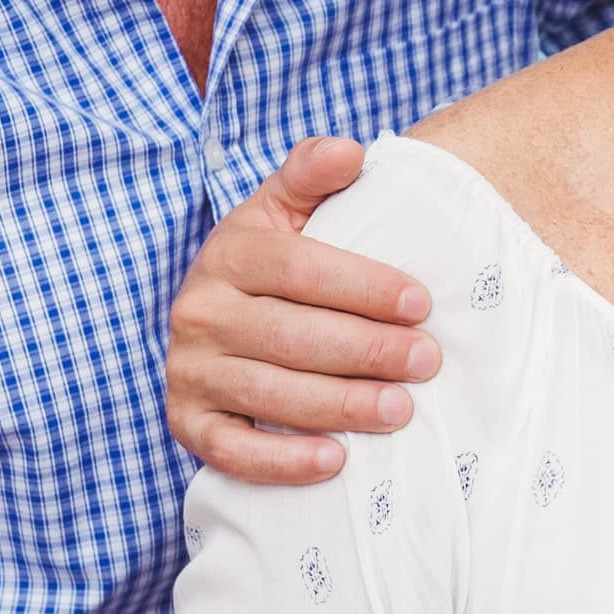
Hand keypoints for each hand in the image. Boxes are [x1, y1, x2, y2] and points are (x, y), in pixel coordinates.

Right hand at [166, 137, 428, 483]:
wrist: (212, 314)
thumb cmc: (270, 261)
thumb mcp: (283, 208)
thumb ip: (311, 173)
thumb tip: (349, 150)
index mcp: (229, 254)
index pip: (300, 270)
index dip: (364, 287)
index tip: (420, 302)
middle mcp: (200, 313)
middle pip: (291, 336)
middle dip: (368, 350)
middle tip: (427, 361)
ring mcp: (190, 371)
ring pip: (270, 394)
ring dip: (341, 406)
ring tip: (400, 409)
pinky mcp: (187, 423)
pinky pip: (231, 451)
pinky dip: (282, 462)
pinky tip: (335, 460)